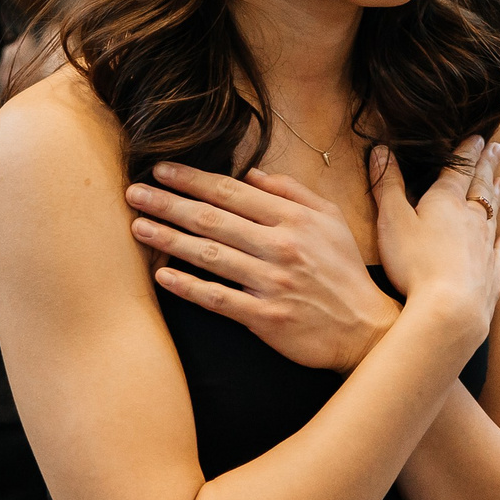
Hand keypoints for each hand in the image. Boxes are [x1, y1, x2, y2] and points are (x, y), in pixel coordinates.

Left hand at [132, 161, 402, 371]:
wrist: (365, 329)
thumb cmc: (344, 271)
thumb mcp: (331, 219)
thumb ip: (292, 192)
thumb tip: (251, 174)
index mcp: (294, 218)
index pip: (232, 192)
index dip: (192, 180)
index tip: (161, 170)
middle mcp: (281, 246)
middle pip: (213, 219)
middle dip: (169, 203)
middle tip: (133, 193)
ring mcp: (272, 283)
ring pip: (210, 255)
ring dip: (169, 240)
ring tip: (138, 227)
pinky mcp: (267, 317)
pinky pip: (219, 299)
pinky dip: (188, 287)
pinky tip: (162, 276)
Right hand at [370, 139, 499, 351]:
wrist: (450, 309)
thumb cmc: (415, 263)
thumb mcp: (392, 220)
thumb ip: (387, 185)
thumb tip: (382, 149)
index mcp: (446, 202)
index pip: (458, 169)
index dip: (467, 150)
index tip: (479, 135)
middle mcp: (472, 220)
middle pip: (481, 187)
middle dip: (487, 165)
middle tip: (498, 147)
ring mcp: (485, 248)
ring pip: (493, 216)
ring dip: (498, 197)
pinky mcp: (491, 275)